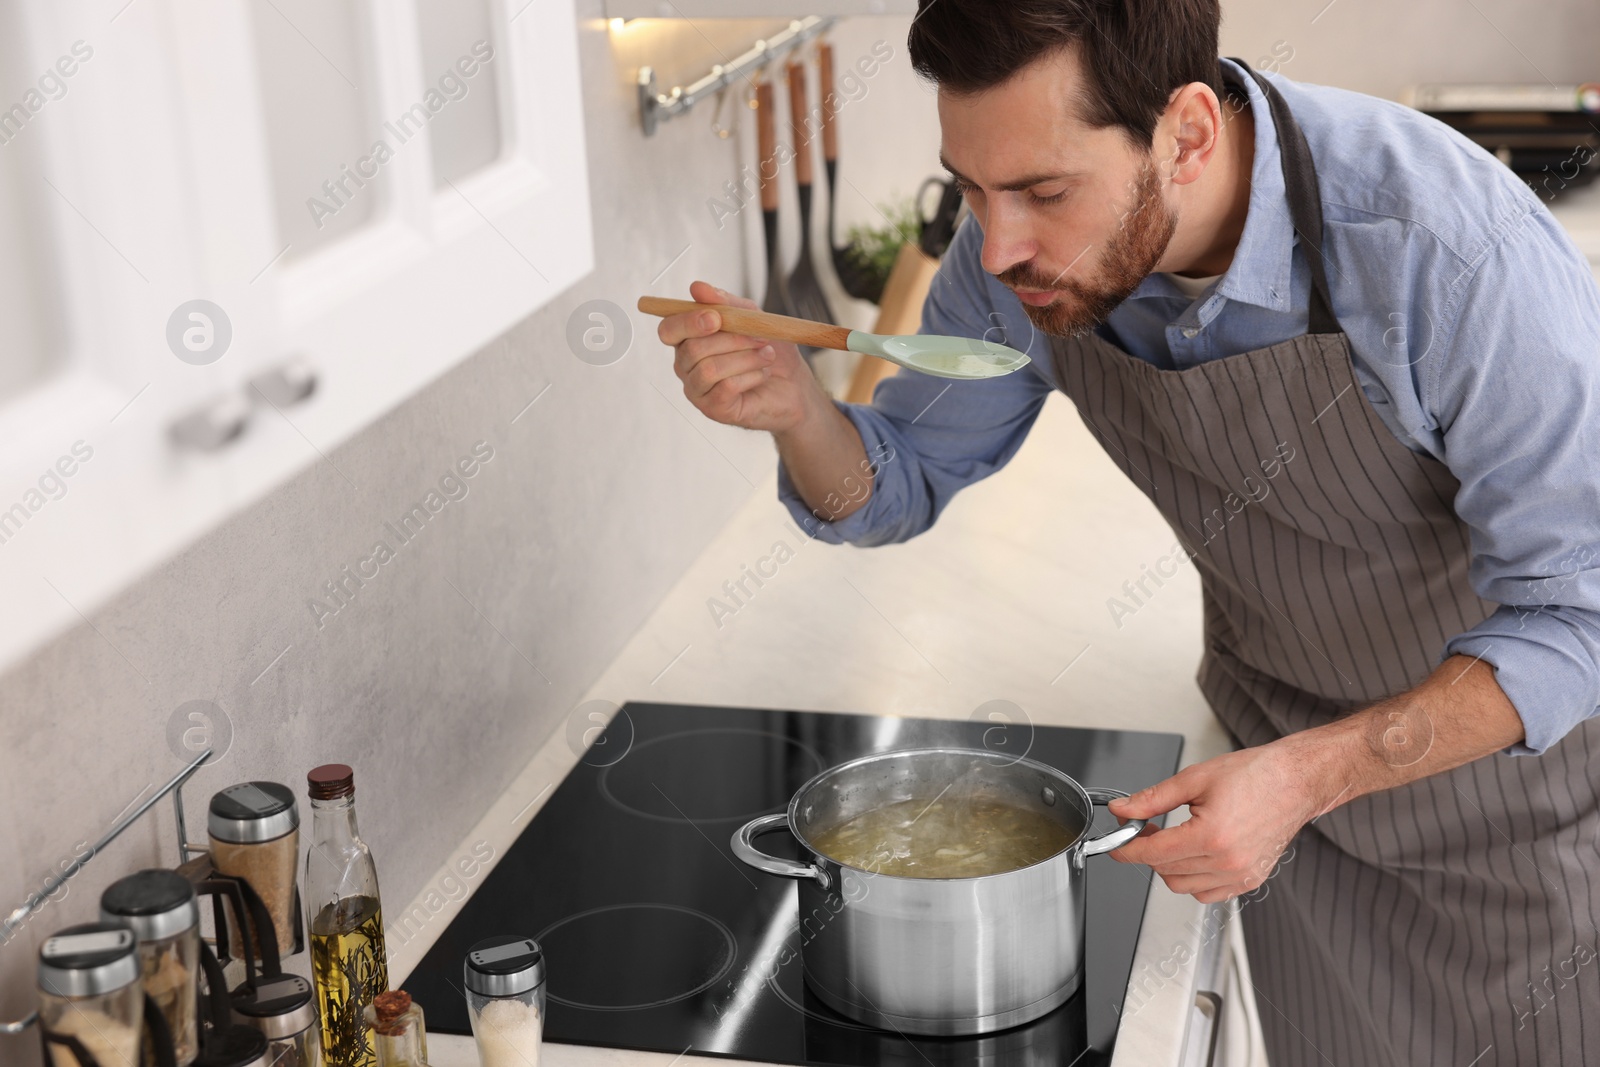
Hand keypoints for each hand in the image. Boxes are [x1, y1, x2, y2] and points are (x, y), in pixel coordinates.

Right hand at [656, 280, 822, 433]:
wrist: (794, 386)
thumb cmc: (768, 349)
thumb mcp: (750, 317)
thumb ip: (724, 303)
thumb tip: (697, 288)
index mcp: (688, 340)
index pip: (668, 330)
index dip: (687, 322)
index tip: (715, 317)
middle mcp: (686, 367)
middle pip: (691, 349)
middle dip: (731, 339)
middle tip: (760, 338)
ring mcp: (698, 390)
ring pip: (708, 369)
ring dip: (745, 358)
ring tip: (767, 355)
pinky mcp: (714, 409)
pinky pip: (725, 388)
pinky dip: (750, 376)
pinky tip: (762, 374)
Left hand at [1105, 739, 1341, 903]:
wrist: (1296, 781)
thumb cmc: (1255, 775)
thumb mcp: (1194, 778)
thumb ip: (1152, 798)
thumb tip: (1123, 809)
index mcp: (1211, 836)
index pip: (1153, 853)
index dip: (1127, 849)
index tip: (1115, 846)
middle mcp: (1228, 862)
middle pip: (1166, 871)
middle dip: (1148, 851)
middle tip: (1145, 828)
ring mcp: (1241, 875)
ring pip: (1184, 887)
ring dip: (1170, 867)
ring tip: (1172, 839)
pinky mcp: (1251, 880)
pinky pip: (1208, 893)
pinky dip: (1194, 879)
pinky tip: (1195, 855)